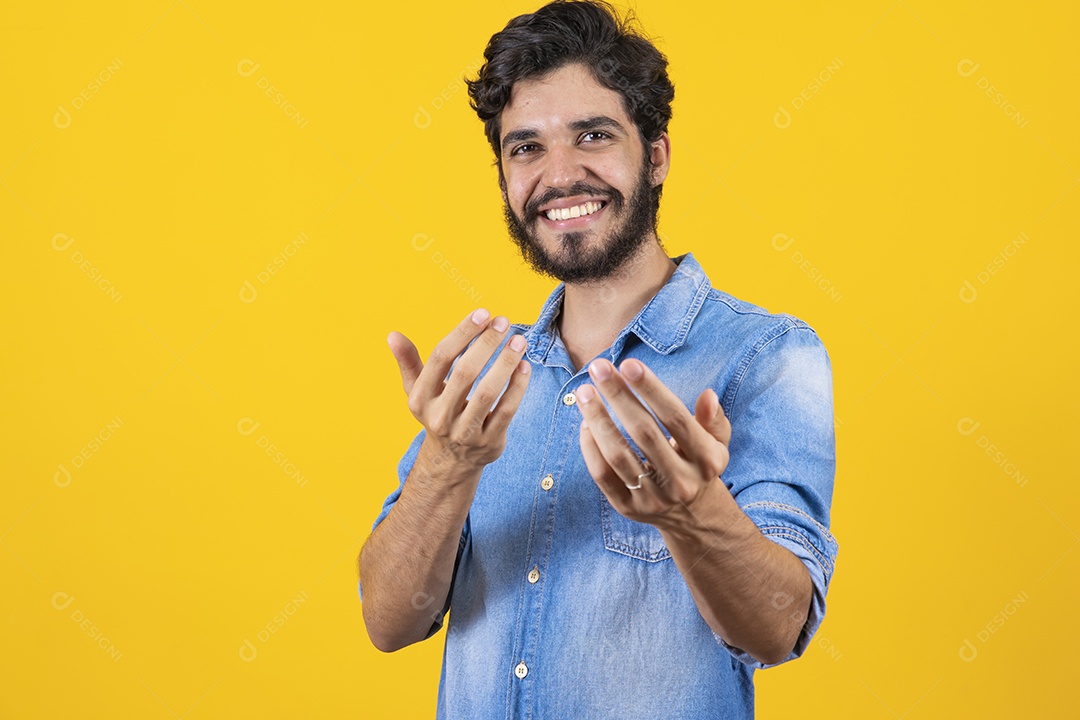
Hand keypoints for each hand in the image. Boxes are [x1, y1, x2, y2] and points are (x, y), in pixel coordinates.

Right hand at [388, 309, 530, 471]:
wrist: (450, 461)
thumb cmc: (437, 412)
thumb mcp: (418, 390)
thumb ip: (408, 361)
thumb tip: (392, 335)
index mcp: (420, 398)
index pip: (441, 357)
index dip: (462, 333)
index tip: (483, 313)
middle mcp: (439, 416)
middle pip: (465, 373)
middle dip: (486, 344)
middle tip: (504, 322)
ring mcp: (465, 432)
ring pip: (488, 392)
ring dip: (506, 363)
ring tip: (519, 341)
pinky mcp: (489, 442)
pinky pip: (507, 410)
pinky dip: (518, 386)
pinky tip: (524, 366)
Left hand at [576, 358, 731, 530]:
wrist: (693, 516)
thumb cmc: (700, 465)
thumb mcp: (717, 443)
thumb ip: (713, 419)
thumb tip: (708, 395)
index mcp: (706, 459)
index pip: (676, 418)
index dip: (651, 390)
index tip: (629, 364)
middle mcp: (680, 481)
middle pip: (643, 433)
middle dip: (618, 396)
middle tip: (598, 367)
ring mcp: (653, 498)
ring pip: (618, 455)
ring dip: (597, 420)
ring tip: (584, 392)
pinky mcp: (628, 508)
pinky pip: (602, 476)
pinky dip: (590, 448)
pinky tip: (585, 422)